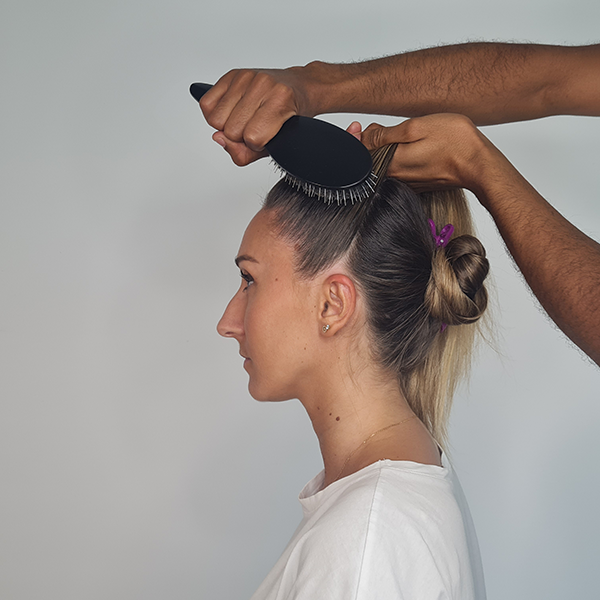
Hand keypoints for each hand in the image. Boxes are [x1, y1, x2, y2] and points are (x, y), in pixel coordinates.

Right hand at [199, 67, 313, 165]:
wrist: (299, 86)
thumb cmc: (289, 115)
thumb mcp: (276, 143)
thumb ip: (246, 153)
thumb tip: (219, 139)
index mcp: (280, 101)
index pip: (251, 137)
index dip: (255, 145)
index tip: (265, 137)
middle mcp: (263, 85)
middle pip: (231, 130)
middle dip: (240, 136)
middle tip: (254, 127)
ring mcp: (246, 77)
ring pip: (216, 119)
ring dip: (226, 125)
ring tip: (244, 119)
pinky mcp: (232, 74)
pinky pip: (207, 103)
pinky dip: (215, 113)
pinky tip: (231, 111)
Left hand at [354, 114, 497, 193]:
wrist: (479, 165)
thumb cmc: (455, 143)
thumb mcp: (416, 128)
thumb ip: (385, 134)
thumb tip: (363, 137)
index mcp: (391, 164)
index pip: (359, 156)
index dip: (354, 139)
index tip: (357, 126)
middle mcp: (395, 178)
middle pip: (369, 161)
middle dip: (366, 143)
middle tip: (372, 126)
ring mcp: (407, 183)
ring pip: (384, 165)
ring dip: (381, 149)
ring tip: (390, 133)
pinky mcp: (417, 183)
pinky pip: (398, 170)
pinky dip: (395, 157)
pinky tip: (406, 146)